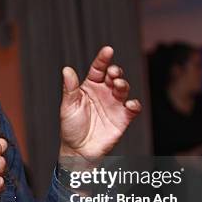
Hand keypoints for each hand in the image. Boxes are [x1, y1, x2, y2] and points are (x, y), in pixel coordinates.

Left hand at [59, 46, 140, 166]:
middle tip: (112, 72)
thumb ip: (70, 88)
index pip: (98, 69)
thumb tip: (66, 69)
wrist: (79, 150)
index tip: (108, 50)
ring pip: (123, 89)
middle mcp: (104, 93)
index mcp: (90, 87)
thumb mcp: (68, 106)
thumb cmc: (71, 127)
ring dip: (123, 84)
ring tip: (118, 85)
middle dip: (115, 71)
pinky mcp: (123, 118)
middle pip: (113, 76)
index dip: (103, 59)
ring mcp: (114, 104)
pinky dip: (134, 104)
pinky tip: (129, 104)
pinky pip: (132, 108)